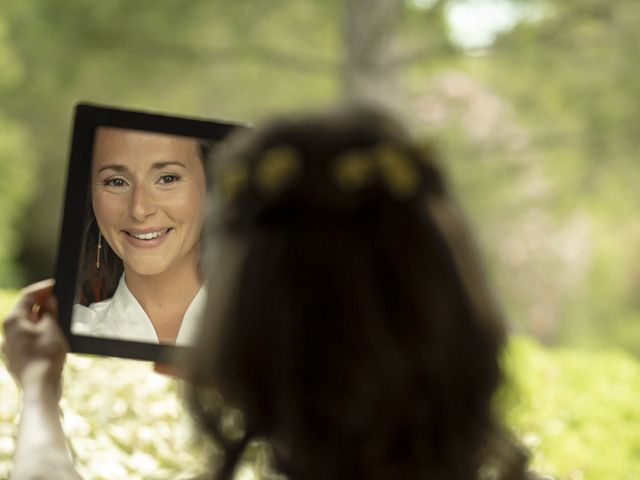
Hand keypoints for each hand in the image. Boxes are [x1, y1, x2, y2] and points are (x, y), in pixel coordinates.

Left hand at [2, 279, 67, 397]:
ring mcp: (9, 348)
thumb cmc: (46, 356)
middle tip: (59, 302)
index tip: (55, 285)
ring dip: (41, 321)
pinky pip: (27, 341)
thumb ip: (50, 311)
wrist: (40, 387)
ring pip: (26, 328)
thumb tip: (49, 301)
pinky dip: (39, 335)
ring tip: (58, 321)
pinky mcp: (16, 359)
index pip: (27, 296)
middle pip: (25, 312)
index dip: (43, 288)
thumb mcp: (52, 327)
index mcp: (13, 322)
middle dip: (42, 306)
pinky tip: (52, 340)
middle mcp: (6, 334)